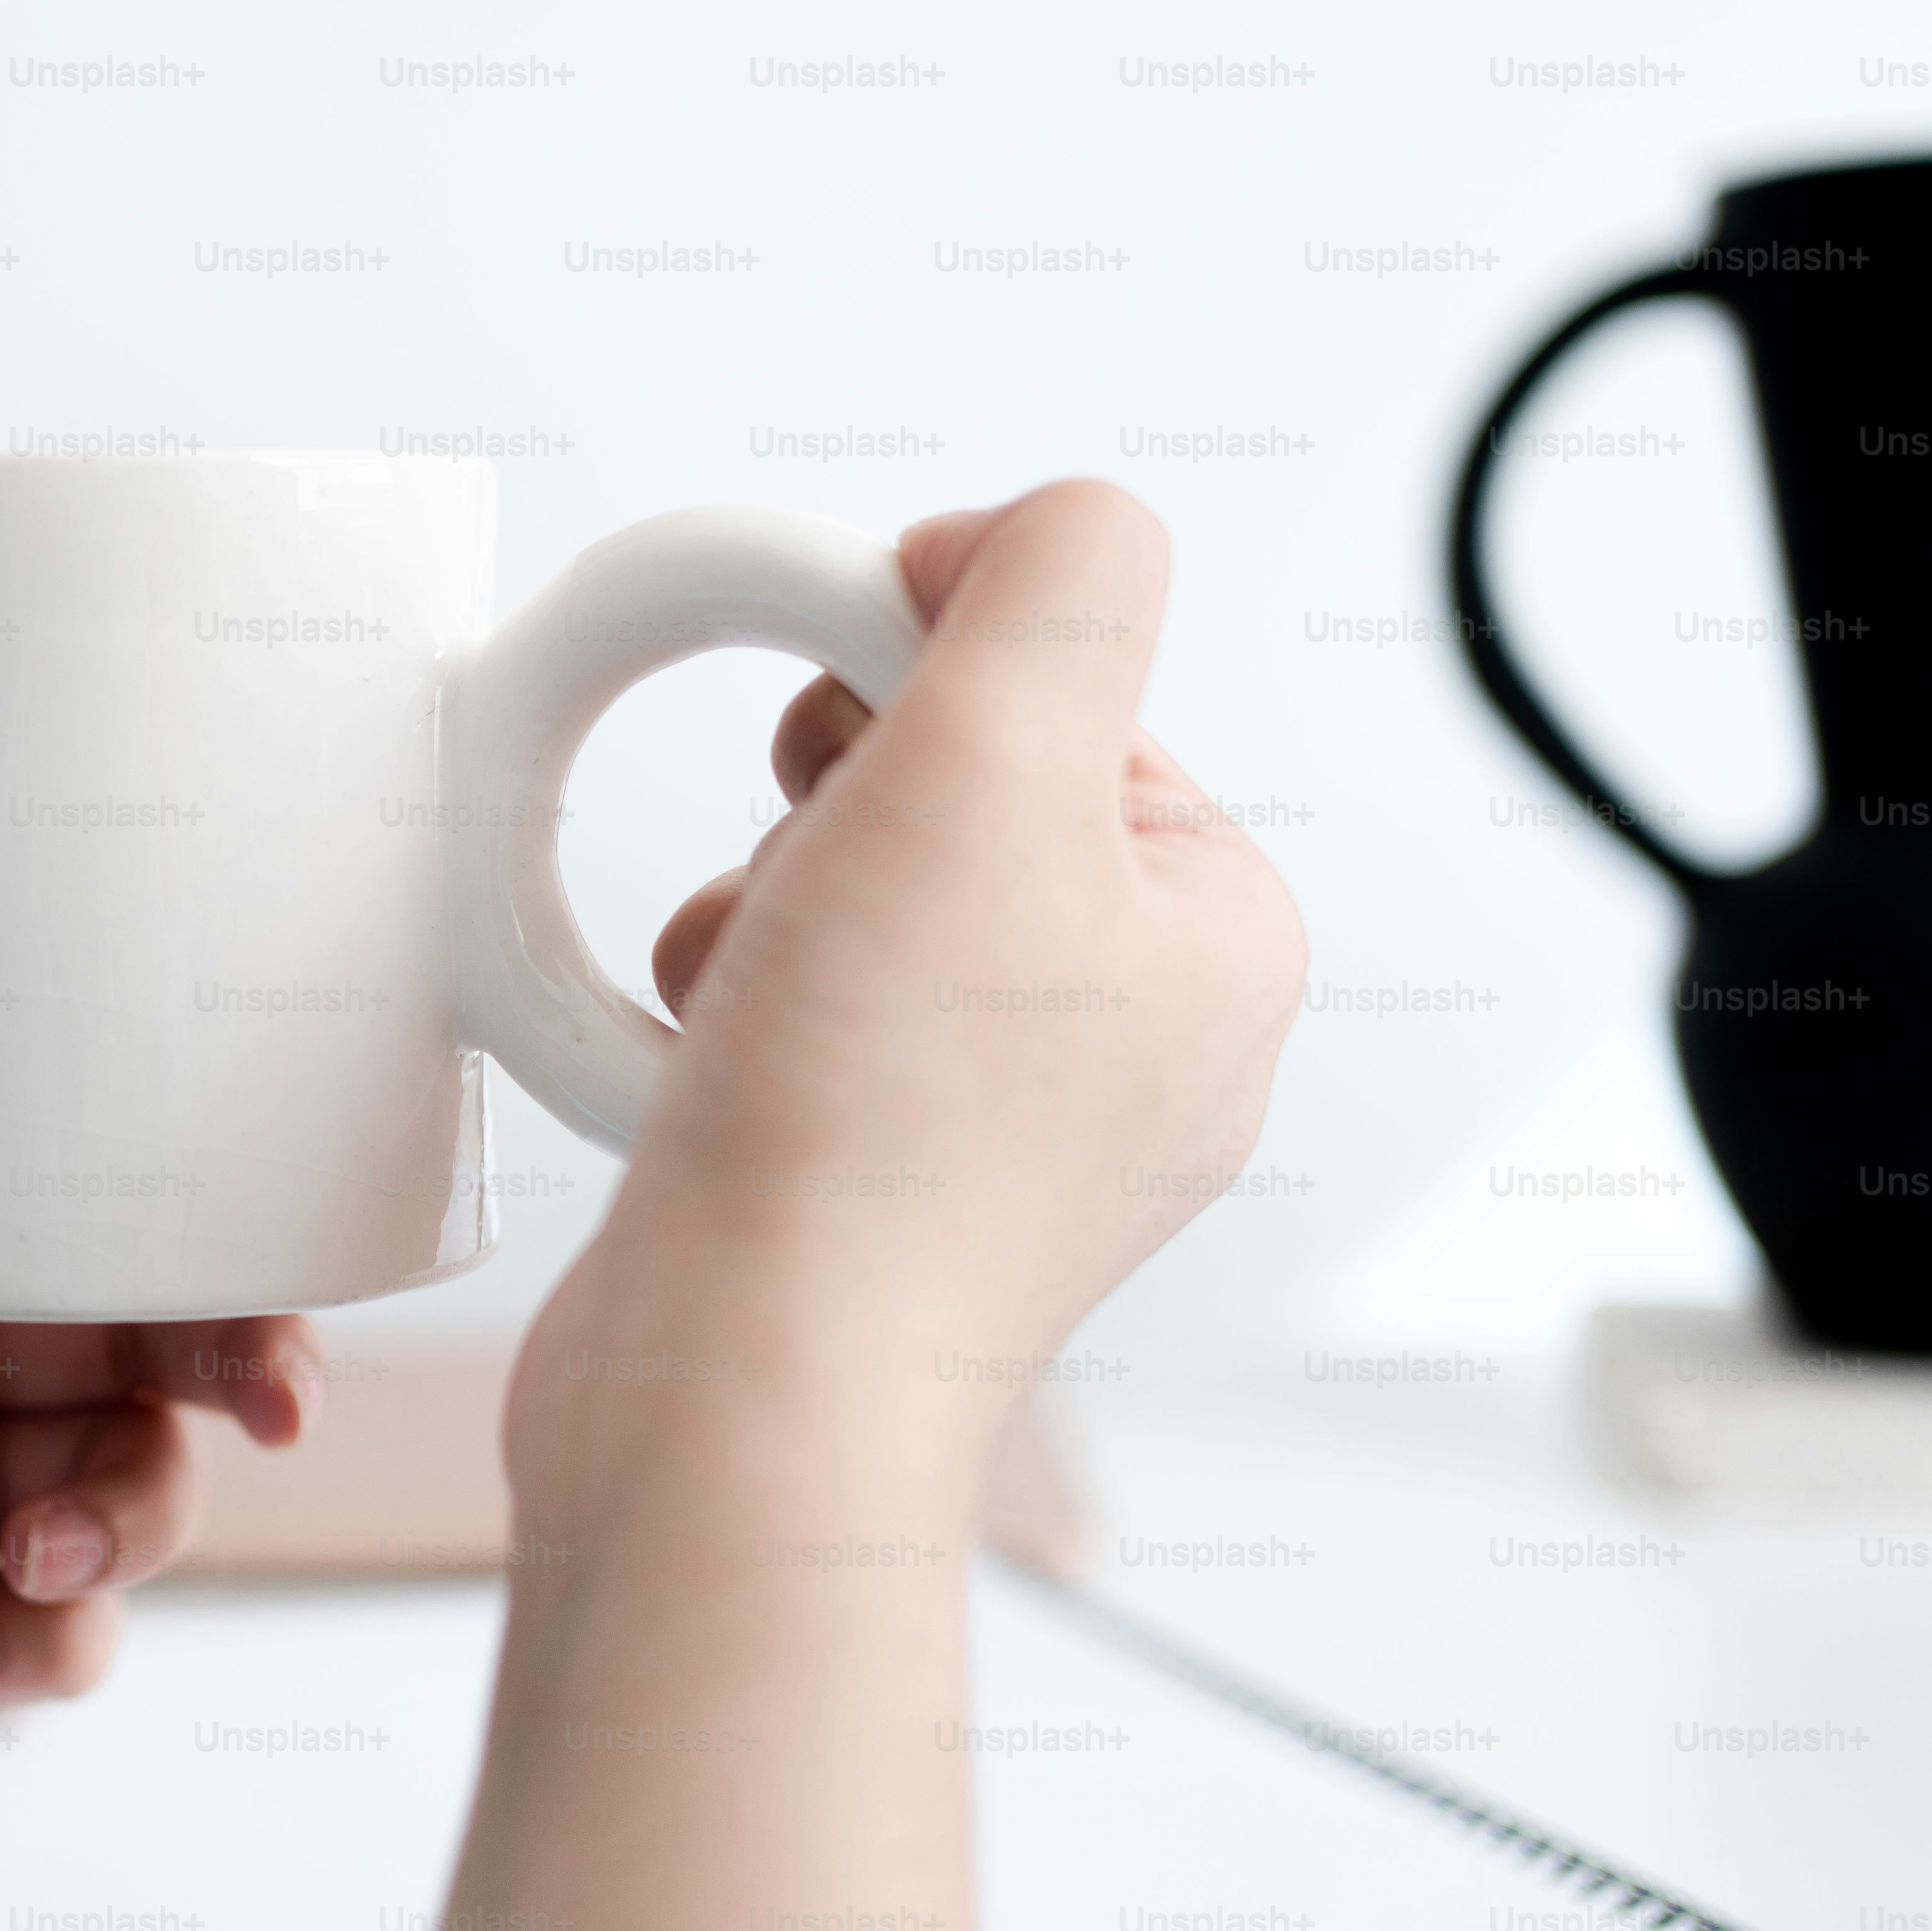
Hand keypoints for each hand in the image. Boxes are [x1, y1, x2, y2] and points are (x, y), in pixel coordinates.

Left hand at [0, 1222, 314, 1930]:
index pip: (16, 1221)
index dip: (154, 1239)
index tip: (246, 1286)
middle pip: (100, 1349)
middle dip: (206, 1367)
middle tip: (270, 1409)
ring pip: (96, 1488)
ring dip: (131, 1515)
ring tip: (48, 1566)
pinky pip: (36, 1635)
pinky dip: (63, 1639)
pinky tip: (13, 1645)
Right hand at [510, 479, 1307, 1529]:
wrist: (741, 1399)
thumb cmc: (872, 1124)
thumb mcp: (997, 757)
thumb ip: (1053, 583)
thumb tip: (1032, 531)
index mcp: (1219, 939)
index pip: (1070, 691)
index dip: (929, 679)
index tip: (852, 752)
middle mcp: (1138, 1043)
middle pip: (953, 787)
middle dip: (833, 806)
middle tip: (814, 890)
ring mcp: (1006, 1132)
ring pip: (850, 894)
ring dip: (760, 908)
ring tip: (757, 1003)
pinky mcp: (872, 1190)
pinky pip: (787, 1014)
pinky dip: (721, 1012)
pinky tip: (712, 1070)